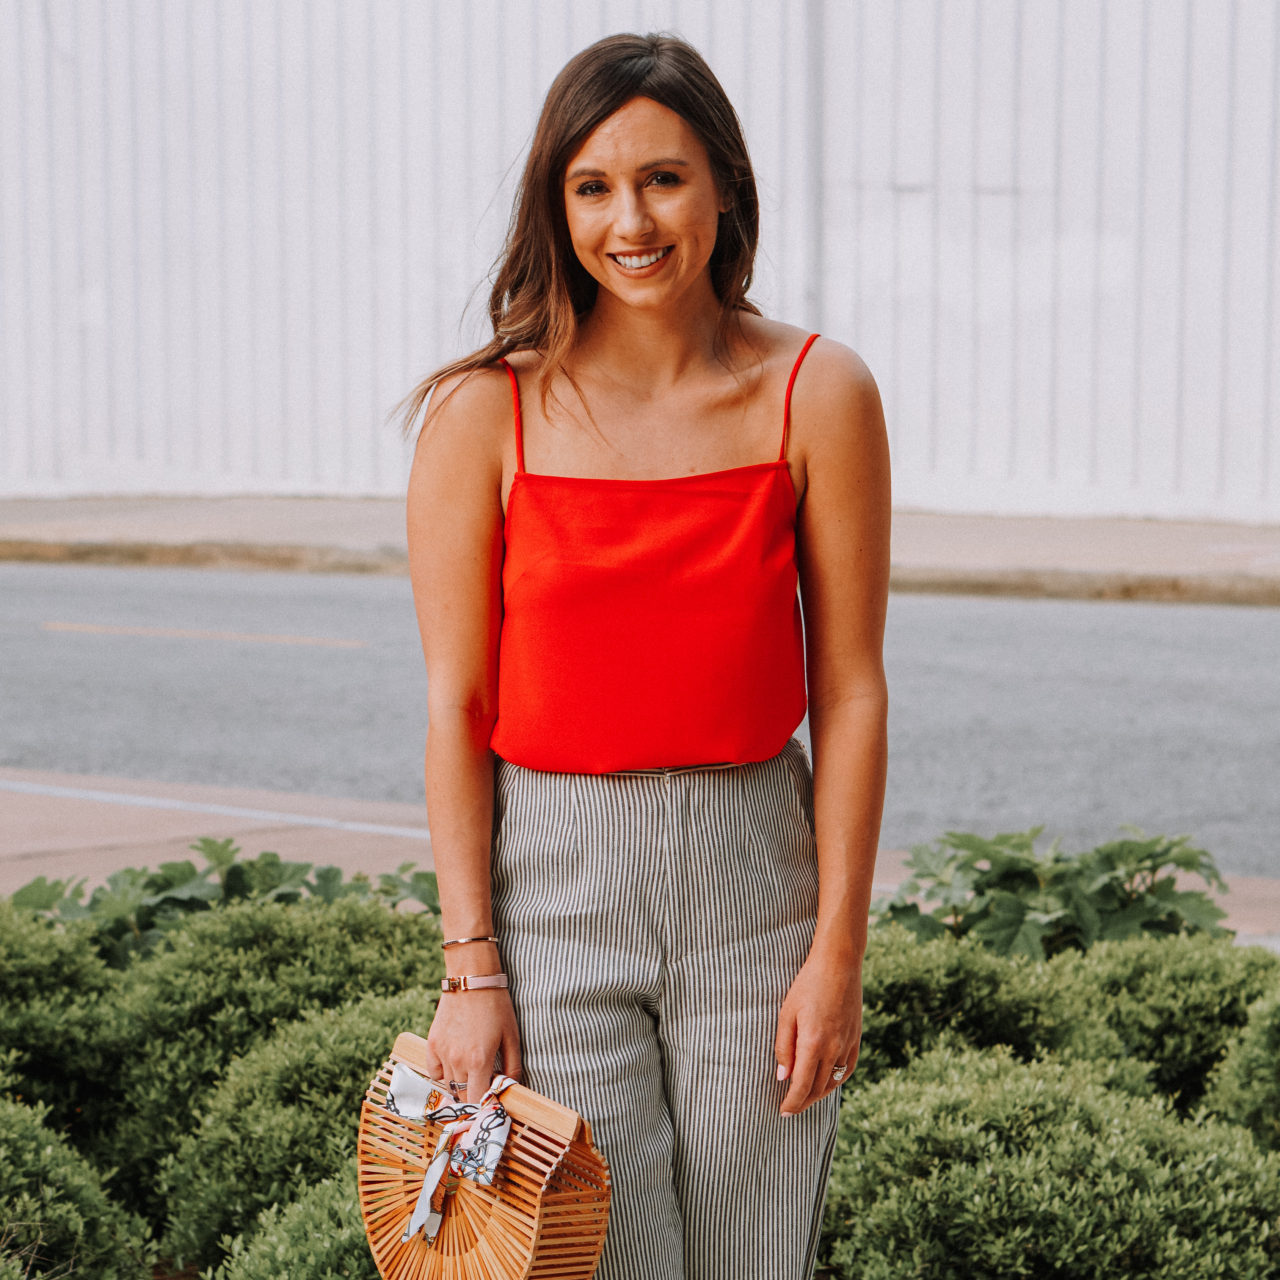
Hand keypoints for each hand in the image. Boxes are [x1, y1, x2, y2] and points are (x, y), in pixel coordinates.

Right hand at [420, 988, 522, 1105]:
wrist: (472, 980)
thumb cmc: (496, 1006)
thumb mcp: (512, 1035)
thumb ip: (513, 1066)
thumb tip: (511, 1087)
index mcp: (480, 1060)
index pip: (478, 1100)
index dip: (485, 1104)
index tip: (492, 1101)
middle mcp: (458, 1060)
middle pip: (463, 1096)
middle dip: (474, 1096)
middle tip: (484, 1085)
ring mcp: (442, 1052)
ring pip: (449, 1085)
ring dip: (461, 1084)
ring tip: (472, 1070)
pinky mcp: (432, 1044)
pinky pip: (434, 1072)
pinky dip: (443, 1073)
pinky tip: (455, 1062)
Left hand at [774, 948, 861, 1115]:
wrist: (838, 965)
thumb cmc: (807, 986)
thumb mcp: (787, 1013)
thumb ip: (784, 1047)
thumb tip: (783, 1077)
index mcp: (813, 1043)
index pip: (802, 1085)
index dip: (792, 1102)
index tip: (783, 1111)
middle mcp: (833, 1048)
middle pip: (817, 1088)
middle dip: (803, 1101)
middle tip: (790, 1109)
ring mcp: (847, 1045)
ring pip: (833, 1082)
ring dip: (818, 1094)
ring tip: (805, 1098)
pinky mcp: (856, 1039)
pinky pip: (847, 1069)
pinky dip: (836, 1081)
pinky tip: (827, 1083)